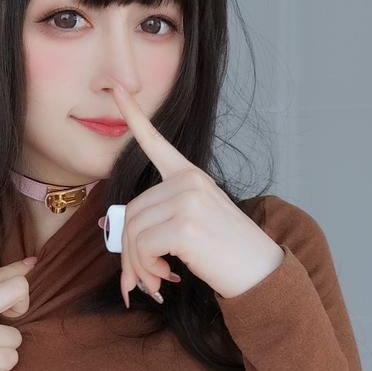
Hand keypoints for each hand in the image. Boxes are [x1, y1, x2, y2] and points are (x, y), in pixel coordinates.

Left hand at [98, 80, 284, 306]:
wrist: (262, 274)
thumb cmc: (226, 253)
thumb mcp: (193, 223)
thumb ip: (158, 217)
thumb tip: (109, 229)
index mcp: (190, 176)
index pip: (156, 143)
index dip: (134, 118)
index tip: (118, 90)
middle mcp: (188, 181)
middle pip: (131, 212)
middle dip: (130, 251)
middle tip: (145, 277)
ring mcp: (188, 200)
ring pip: (133, 232)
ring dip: (138, 265)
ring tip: (157, 280)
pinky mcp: (185, 225)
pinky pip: (142, 247)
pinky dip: (147, 269)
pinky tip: (168, 277)